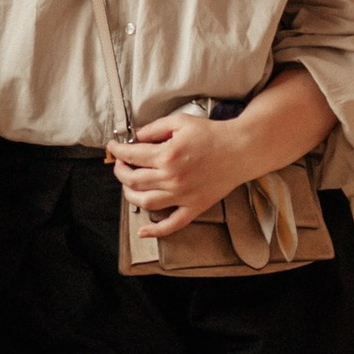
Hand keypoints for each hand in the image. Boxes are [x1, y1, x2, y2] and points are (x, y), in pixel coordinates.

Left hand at [109, 107, 244, 232]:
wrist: (240, 149)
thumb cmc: (212, 134)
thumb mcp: (180, 122)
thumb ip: (155, 128)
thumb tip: (136, 137)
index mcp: (167, 155)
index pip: (132, 156)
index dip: (118, 151)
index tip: (113, 148)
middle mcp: (172, 178)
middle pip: (133, 181)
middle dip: (120, 172)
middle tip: (120, 164)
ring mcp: (182, 196)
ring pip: (145, 202)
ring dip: (129, 195)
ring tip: (128, 185)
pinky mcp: (194, 207)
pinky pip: (172, 224)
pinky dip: (155, 230)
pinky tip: (143, 231)